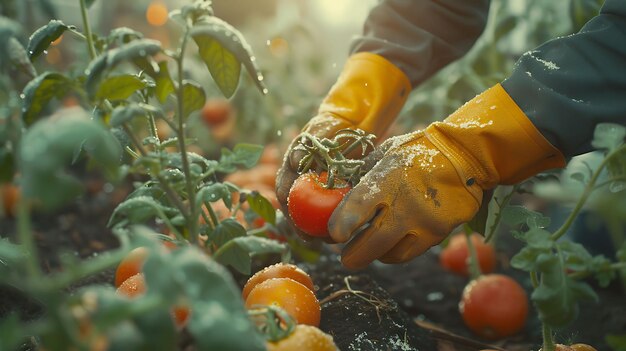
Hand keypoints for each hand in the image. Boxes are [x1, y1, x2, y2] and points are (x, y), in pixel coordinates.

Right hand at [274, 53, 411, 240]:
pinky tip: (340, 235)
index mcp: (291, 166)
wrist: (350, 125)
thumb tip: (295, 162)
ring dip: (315, 230)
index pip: (283, 191)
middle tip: (311, 240)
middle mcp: (299, 180)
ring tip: (326, 242)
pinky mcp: (329, 194)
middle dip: (300, 228)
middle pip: (294, 209)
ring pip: (309, 214)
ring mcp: (314, 189)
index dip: (287, 209)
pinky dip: (331, 224)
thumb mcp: (321, 130)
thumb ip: (308, 145)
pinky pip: (327, 213)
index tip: (297, 224)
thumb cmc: (333, 126)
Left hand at [328, 84, 564, 268]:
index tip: (333, 235)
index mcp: (387, 179)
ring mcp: (424, 222)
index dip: (341, 225)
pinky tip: (391, 244)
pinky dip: (397, 252)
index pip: (358, 207)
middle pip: (372, 243)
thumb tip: (337, 193)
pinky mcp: (439, 233)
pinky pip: (411, 252)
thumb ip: (362, 176)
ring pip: (392, 254)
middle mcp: (405, 204)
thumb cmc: (416, 152)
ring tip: (368, 248)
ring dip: (376, 255)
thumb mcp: (385, 155)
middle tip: (345, 258)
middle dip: (354, 255)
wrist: (464, 155)